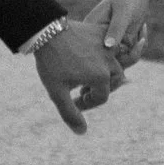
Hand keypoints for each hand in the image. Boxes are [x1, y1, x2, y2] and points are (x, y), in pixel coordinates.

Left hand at [33, 19, 127, 133]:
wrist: (46, 31)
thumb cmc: (51, 62)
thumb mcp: (57, 92)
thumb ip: (70, 114)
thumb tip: (82, 132)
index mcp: (100, 76)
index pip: (101, 97)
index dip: (87, 104)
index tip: (74, 102)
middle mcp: (109, 61)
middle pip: (114, 81)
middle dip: (101, 89)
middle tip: (85, 91)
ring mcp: (107, 45)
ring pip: (117, 63)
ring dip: (107, 72)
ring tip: (92, 76)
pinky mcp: (102, 32)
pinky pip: (112, 44)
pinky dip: (108, 53)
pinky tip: (94, 56)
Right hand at [85, 0, 152, 68]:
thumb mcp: (123, 12)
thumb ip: (116, 29)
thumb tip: (108, 47)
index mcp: (91, 31)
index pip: (97, 56)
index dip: (114, 57)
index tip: (129, 43)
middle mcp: (98, 39)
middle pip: (110, 63)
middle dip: (129, 54)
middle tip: (140, 39)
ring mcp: (110, 42)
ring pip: (122, 60)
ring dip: (136, 48)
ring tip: (141, 28)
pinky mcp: (120, 42)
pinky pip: (130, 53)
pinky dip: (140, 44)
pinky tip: (142, 28)